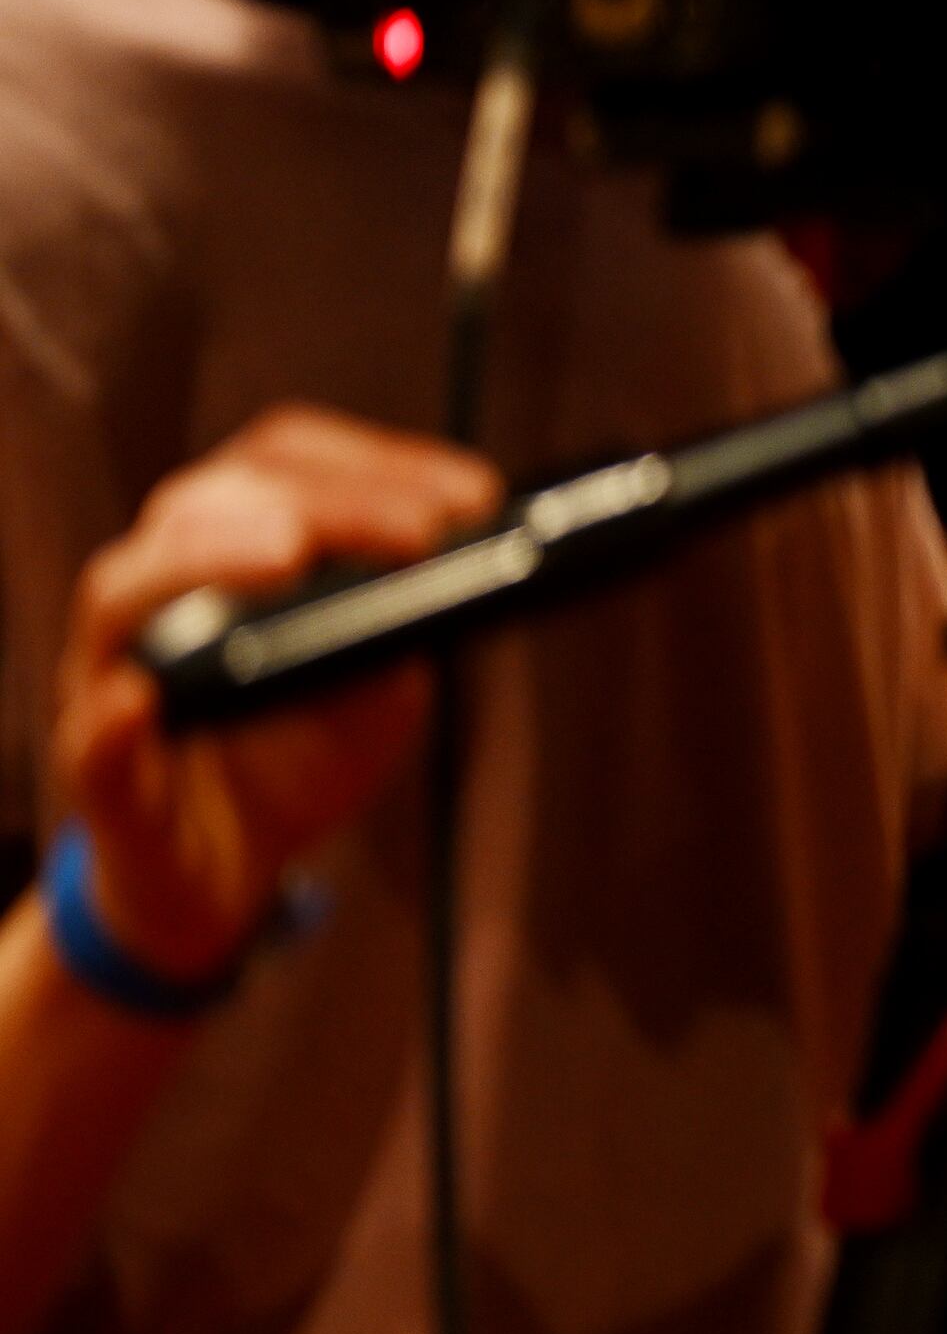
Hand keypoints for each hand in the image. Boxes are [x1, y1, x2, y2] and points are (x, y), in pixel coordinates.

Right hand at [53, 408, 499, 980]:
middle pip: (206, 503)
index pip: (280, 466)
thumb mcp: (381, 688)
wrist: (227, 870)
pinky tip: (142, 702)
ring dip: (210, 560)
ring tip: (291, 553)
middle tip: (417, 529)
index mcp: (228, 552)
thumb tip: (463, 573)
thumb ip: (401, 628)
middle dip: (323, 503)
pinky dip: (109, 719)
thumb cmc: (301, 754)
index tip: (474, 495)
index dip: (376, 463)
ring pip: (124, 590)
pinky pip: (85, 739)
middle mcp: (159, 595)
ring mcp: (113, 678)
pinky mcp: (99, 773)